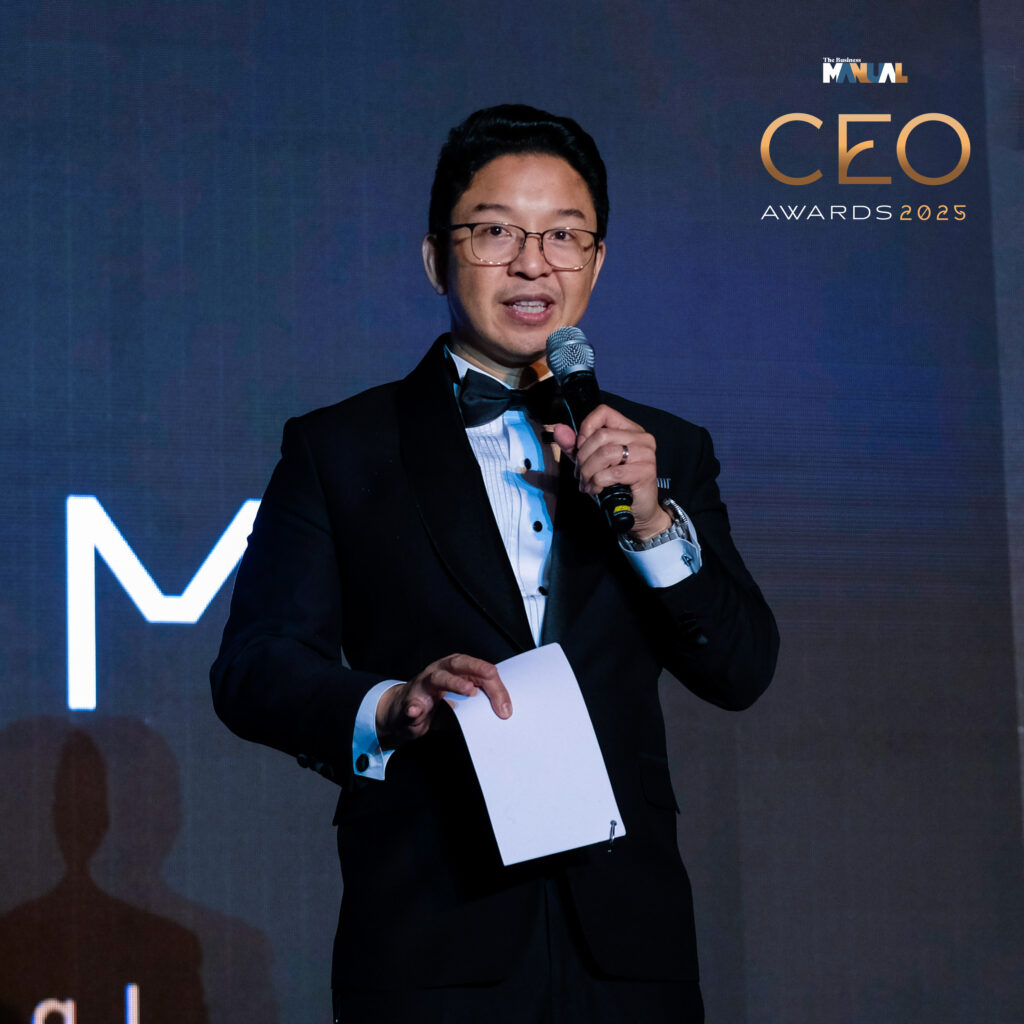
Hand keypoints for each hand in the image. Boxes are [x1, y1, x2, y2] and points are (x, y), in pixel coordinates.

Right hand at [375, 653, 511, 747]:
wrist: (403, 712)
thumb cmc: (435, 703)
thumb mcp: (460, 700)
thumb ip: (479, 702)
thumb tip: (505, 711)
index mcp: (454, 670)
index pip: (477, 671)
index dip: (494, 685)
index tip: (506, 704)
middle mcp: (439, 672)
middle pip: (458, 664)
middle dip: (476, 667)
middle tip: (491, 674)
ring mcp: (423, 685)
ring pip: (438, 678)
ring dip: (455, 682)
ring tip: (469, 690)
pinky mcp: (409, 702)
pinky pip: (411, 703)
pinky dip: (414, 707)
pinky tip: (416, 711)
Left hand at [553, 405, 670, 540]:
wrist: (636, 510)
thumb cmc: (614, 484)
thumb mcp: (590, 462)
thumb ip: (574, 446)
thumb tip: (558, 429)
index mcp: (629, 429)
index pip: (603, 412)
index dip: (586, 429)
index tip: (580, 448)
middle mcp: (641, 437)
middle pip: (601, 435)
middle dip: (583, 457)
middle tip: (580, 474)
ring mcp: (646, 453)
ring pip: (605, 453)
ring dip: (589, 471)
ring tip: (586, 484)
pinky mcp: (646, 471)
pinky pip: (612, 473)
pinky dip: (598, 483)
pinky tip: (596, 490)